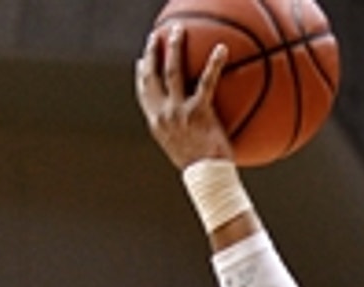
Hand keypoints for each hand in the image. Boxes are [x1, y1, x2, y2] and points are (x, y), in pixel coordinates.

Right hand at [135, 23, 233, 169]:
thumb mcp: (185, 151)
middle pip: (151, 76)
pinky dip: (213, 63)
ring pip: (171, 71)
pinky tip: (221, 49)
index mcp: (157, 123)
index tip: (141, 62)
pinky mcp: (198, 112)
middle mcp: (162, 114)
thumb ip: (183, 134)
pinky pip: (206, 82)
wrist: (207, 178)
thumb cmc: (202, 169)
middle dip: (152, 53)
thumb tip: (193, 130)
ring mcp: (178, 112)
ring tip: (179, 31)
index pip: (144, 93)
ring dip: (173, 47)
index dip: (142, 75)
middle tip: (156, 36)